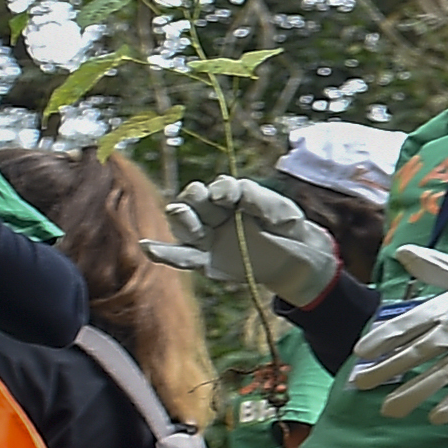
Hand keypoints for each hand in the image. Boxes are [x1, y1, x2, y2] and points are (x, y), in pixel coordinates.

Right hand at [145, 173, 337, 304]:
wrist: (299, 260)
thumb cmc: (288, 229)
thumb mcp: (282, 211)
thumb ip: (259, 198)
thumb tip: (233, 191)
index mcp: (231, 197)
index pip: (218, 187)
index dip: (222, 189)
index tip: (233, 197)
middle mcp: (213, 213)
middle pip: (192, 199)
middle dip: (196, 197)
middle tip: (213, 205)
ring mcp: (206, 236)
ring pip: (183, 224)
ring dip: (183, 220)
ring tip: (184, 216)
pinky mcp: (203, 260)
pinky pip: (179, 256)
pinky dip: (162, 252)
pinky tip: (148, 247)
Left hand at [348, 243, 447, 420]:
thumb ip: (435, 267)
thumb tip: (402, 253)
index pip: (409, 322)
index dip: (383, 336)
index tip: (361, 351)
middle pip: (417, 352)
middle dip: (387, 369)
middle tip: (360, 384)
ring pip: (440, 375)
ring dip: (413, 393)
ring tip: (388, 409)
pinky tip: (436, 417)